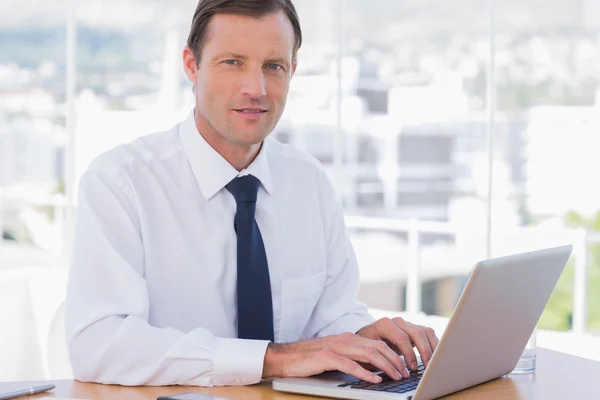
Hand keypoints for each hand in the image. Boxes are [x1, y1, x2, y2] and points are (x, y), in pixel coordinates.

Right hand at [262, 332, 411, 383]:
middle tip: (405, 373)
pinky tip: (375, 380)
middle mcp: (345, 339)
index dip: (393, 355)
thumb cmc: (311, 359)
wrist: (287, 356)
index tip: (403, 367)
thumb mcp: (337, 355)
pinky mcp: (327, 357)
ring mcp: (336, 347)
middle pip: (377, 347)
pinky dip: (365, 373)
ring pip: (368, 354)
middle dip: (394, 360)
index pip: (377, 343)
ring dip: (385, 366)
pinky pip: (351, 365)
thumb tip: (375, 369)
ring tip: (396, 376)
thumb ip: (353, 358)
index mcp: (349, 338)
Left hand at [356, 317, 438, 370]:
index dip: (409, 353)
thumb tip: (394, 371)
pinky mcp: (414, 329)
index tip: (412, 368)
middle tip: (427, 366)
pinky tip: (436, 356)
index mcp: (384, 325)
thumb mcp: (370, 351)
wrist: (367, 339)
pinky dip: (434, 344)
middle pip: (417, 332)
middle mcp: (397, 322)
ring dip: (432, 347)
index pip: (401, 337)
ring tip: (433, 363)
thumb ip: (382, 358)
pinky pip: (428, 333)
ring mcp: (407, 324)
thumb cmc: (368, 347)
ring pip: (425, 331)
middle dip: (424, 351)